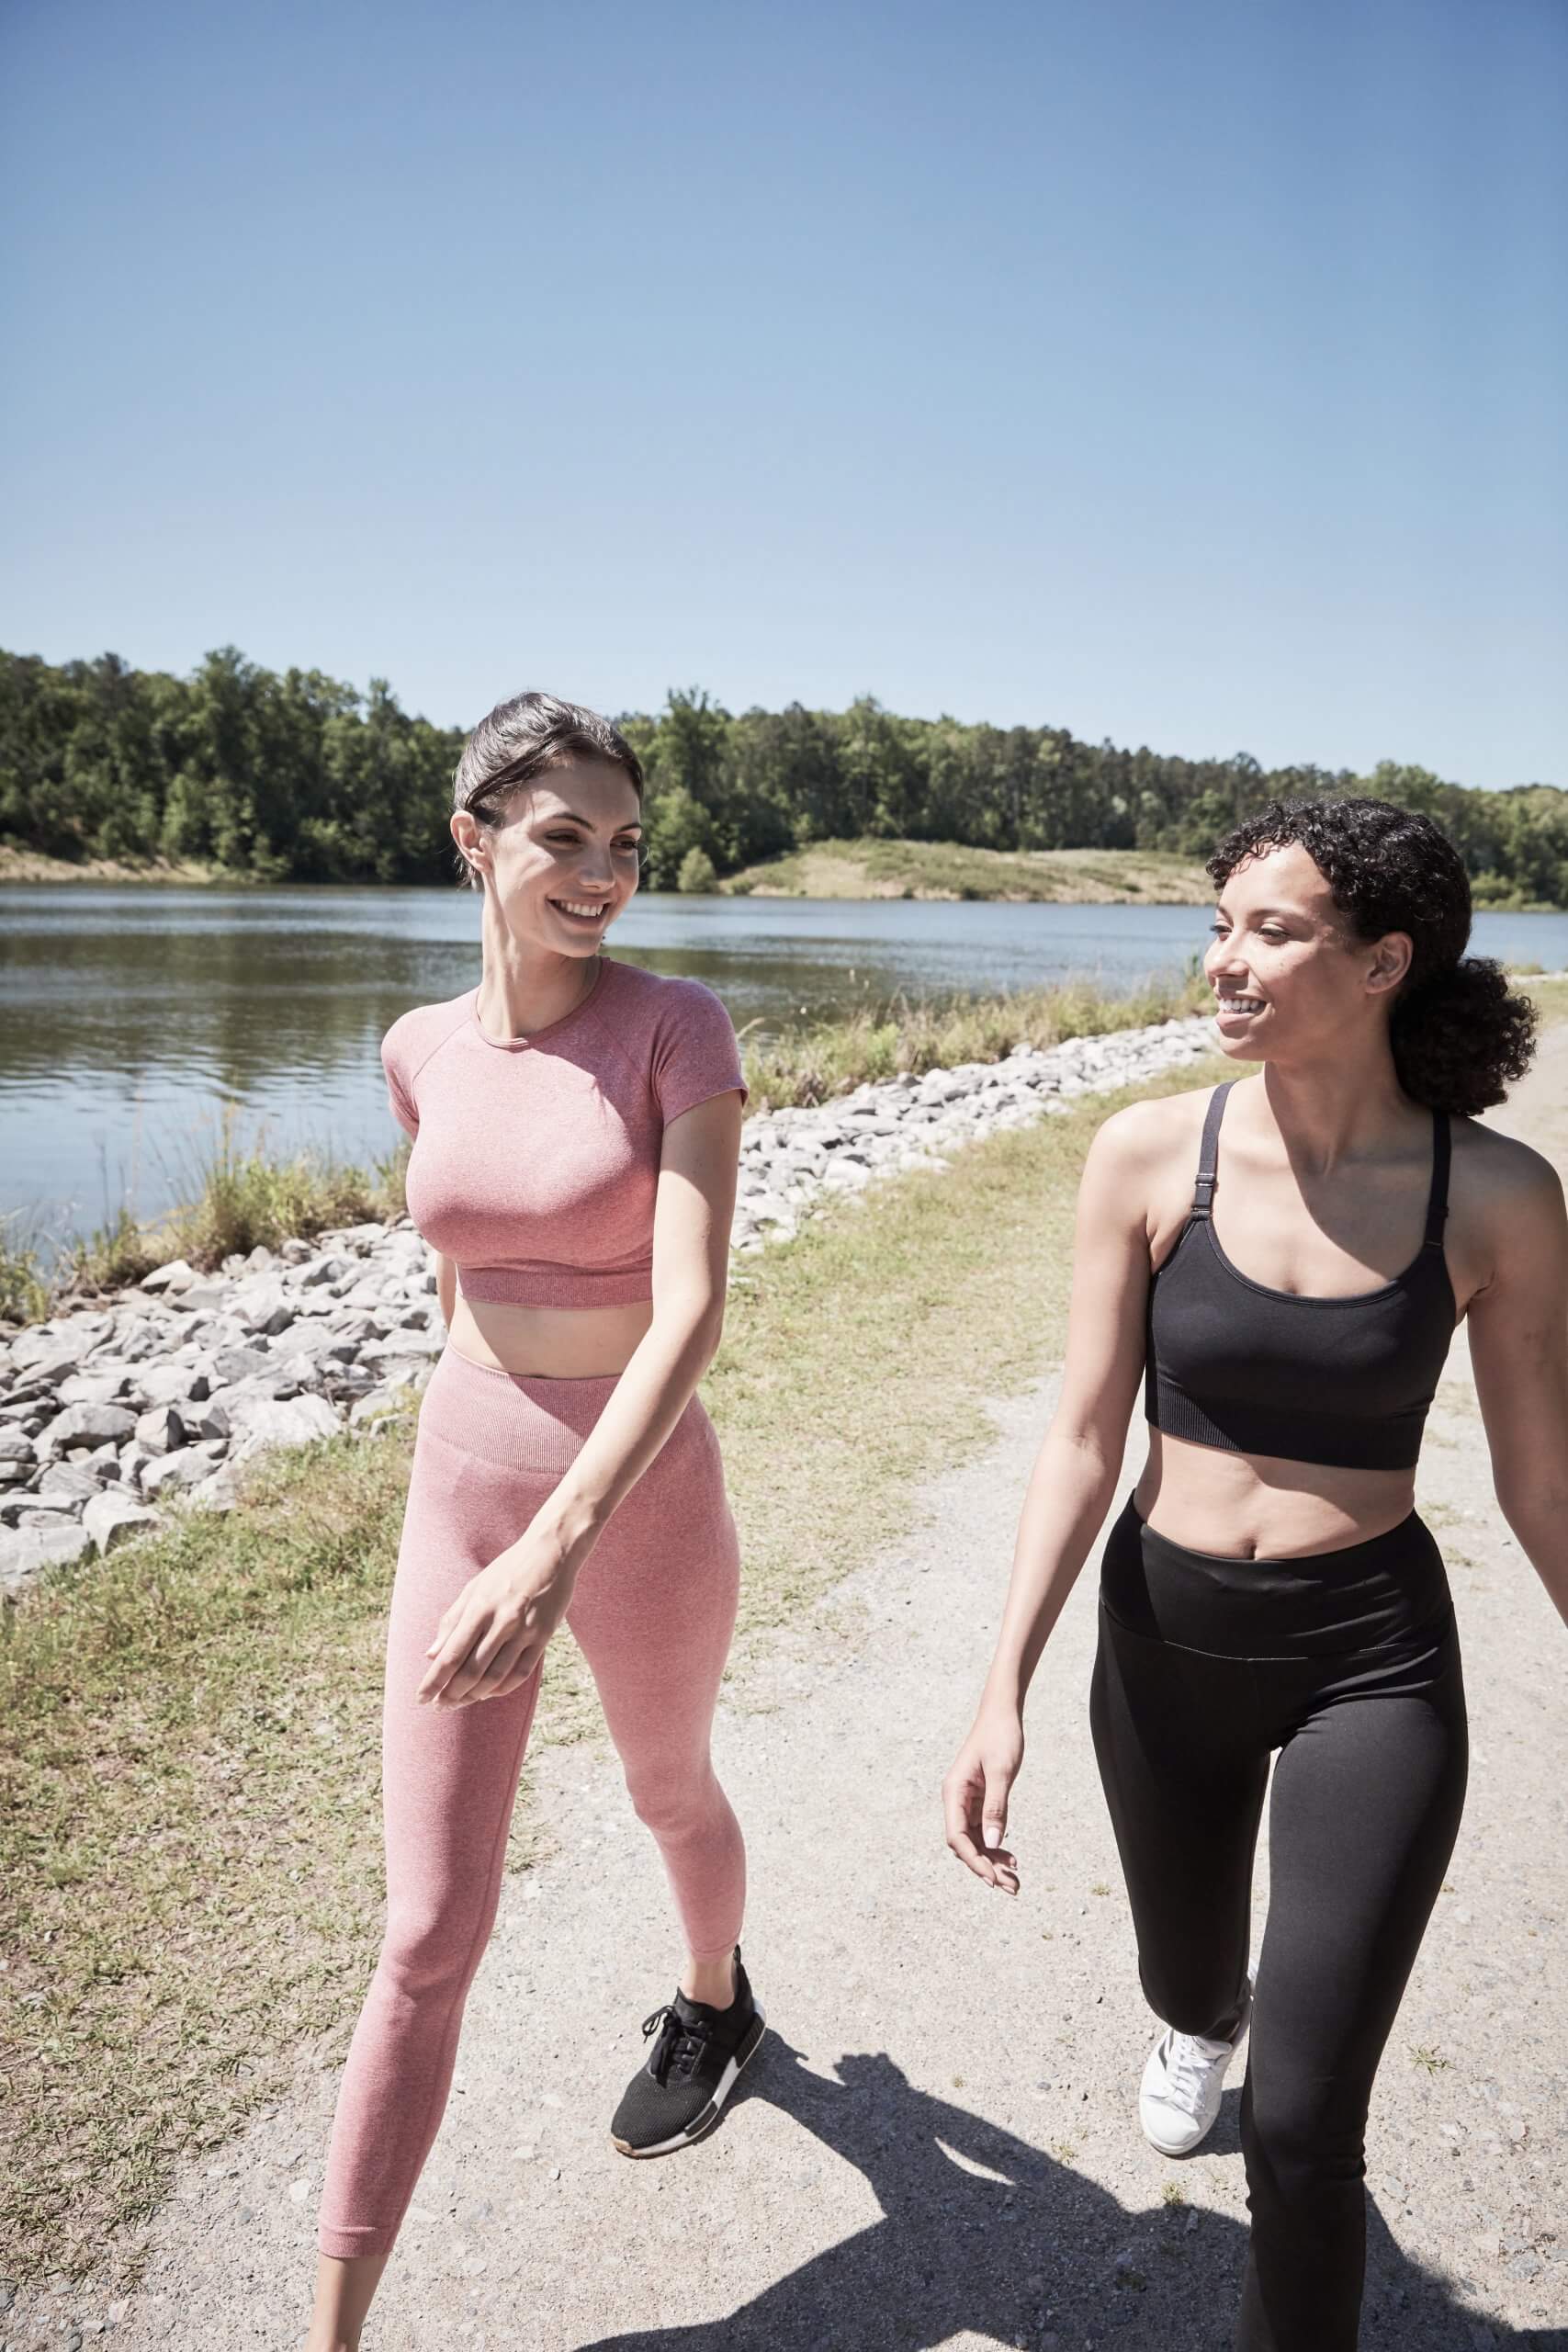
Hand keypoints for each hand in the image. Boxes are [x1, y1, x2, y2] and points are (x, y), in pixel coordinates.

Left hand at [415, 1518, 579, 1709]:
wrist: (552, 1551)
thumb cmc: (507, 1569)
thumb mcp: (474, 1588)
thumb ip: (452, 1621)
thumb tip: (431, 1654)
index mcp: (479, 1607)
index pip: (451, 1655)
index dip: (434, 1681)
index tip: (421, 1698)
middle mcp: (501, 1621)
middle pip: (471, 1671)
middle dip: (451, 1694)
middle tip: (440, 1706)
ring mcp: (525, 1630)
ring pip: (496, 1677)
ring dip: (474, 1696)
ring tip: (460, 1702)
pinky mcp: (544, 1636)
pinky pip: (521, 1672)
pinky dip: (503, 1688)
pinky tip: (489, 1692)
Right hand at [942, 1700, 1023, 1891]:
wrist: (1003, 1714)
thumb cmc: (1000, 1737)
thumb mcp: (1001, 1772)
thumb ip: (996, 1807)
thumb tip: (993, 1844)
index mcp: (954, 1792)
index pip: (957, 1837)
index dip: (973, 1861)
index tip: (992, 1879)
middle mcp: (956, 1800)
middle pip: (965, 1844)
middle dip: (985, 1868)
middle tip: (1011, 1888)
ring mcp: (967, 1802)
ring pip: (976, 1842)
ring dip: (992, 1862)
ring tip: (1015, 1882)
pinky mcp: (979, 1801)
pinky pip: (985, 1832)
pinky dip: (996, 1847)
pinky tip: (1011, 1859)